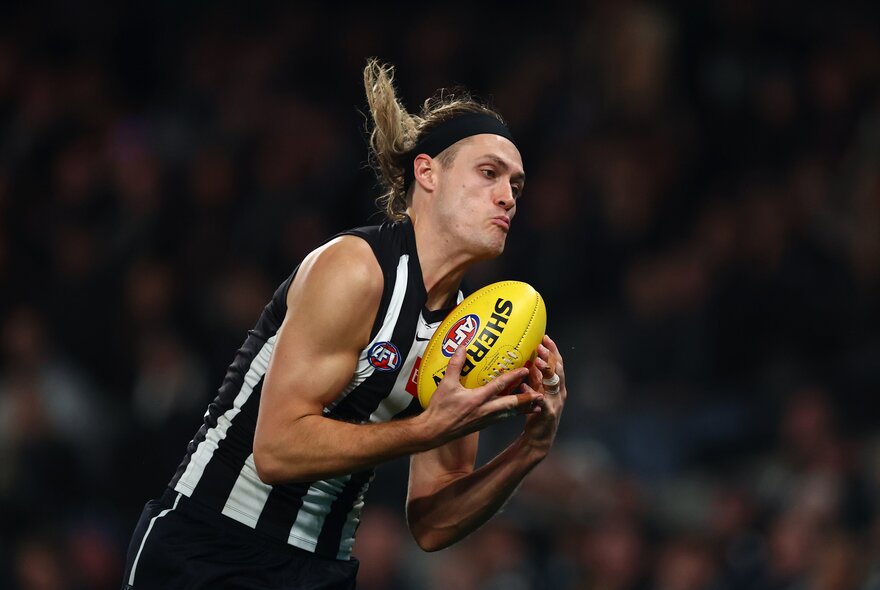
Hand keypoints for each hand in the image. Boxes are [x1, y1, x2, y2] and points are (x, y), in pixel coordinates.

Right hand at [419, 343, 540, 445]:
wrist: (434, 432)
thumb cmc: (439, 409)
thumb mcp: (446, 384)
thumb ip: (455, 364)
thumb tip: (462, 347)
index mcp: (477, 399)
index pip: (500, 386)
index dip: (514, 377)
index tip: (526, 370)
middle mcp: (485, 410)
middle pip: (511, 404)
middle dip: (527, 399)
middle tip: (541, 394)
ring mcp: (485, 420)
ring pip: (509, 413)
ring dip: (523, 408)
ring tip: (536, 405)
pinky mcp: (483, 425)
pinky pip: (502, 418)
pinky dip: (512, 414)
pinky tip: (516, 412)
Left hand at [521, 335, 565, 455]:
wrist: (539, 438)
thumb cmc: (536, 412)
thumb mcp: (536, 391)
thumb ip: (535, 377)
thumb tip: (529, 360)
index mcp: (557, 385)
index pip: (557, 363)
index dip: (553, 350)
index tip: (545, 337)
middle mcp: (559, 392)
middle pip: (558, 370)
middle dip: (550, 356)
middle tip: (541, 344)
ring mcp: (556, 402)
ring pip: (554, 383)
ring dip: (546, 371)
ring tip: (536, 361)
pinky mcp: (548, 413)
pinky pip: (541, 400)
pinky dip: (532, 392)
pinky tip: (524, 386)